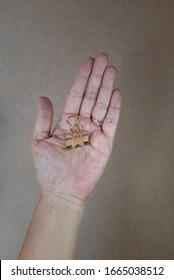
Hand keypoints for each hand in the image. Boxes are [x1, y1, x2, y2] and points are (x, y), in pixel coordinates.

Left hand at [31, 53, 120, 204]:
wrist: (61, 190)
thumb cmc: (49, 169)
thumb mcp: (39, 141)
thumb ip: (43, 119)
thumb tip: (43, 97)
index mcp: (67, 122)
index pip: (76, 95)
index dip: (81, 79)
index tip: (87, 63)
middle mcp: (82, 124)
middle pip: (91, 96)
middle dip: (96, 77)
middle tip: (102, 58)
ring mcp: (95, 132)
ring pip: (102, 105)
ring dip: (106, 87)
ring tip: (110, 69)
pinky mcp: (105, 143)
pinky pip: (111, 122)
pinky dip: (114, 108)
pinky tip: (116, 93)